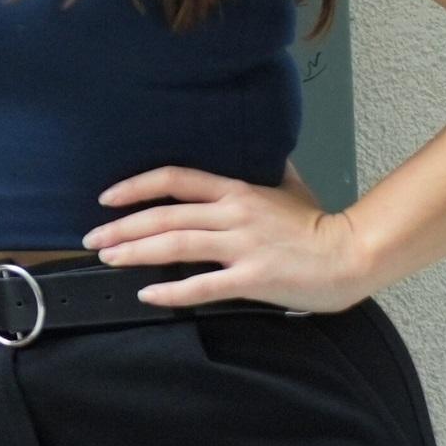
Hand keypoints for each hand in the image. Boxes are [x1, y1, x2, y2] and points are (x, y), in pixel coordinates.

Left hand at [83, 163, 375, 312]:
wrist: (354, 254)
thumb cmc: (320, 224)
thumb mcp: (288, 187)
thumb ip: (265, 171)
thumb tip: (259, 150)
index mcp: (235, 190)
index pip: (173, 179)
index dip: (134, 186)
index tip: (105, 197)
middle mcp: (232, 214)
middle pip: (163, 216)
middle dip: (121, 227)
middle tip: (91, 238)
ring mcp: (242, 245)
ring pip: (175, 245)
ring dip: (135, 252)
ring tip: (106, 259)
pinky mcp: (253, 277)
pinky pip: (203, 285)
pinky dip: (172, 291)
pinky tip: (147, 294)